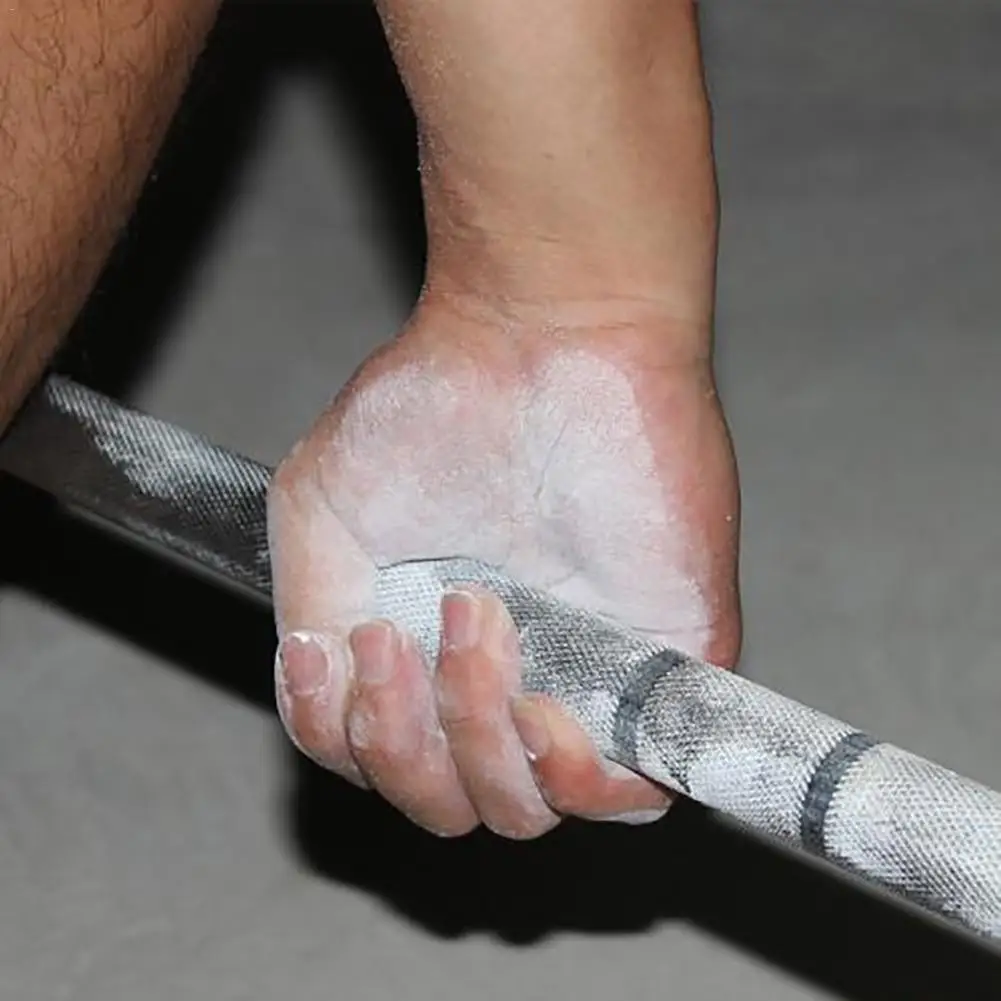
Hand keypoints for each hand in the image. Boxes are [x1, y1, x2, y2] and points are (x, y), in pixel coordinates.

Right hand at [267, 298, 740, 838]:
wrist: (547, 341)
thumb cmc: (437, 409)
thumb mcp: (321, 512)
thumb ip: (312, 617)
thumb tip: (331, 694)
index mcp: (424, 650)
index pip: (377, 757)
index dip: (348, 734)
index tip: (344, 647)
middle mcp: (500, 676)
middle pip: (446, 801)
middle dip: (404, 744)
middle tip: (405, 635)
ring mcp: (580, 678)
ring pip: (521, 807)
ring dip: (475, 738)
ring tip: (479, 616)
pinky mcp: (656, 667)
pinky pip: (629, 790)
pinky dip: (570, 779)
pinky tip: (539, 710)